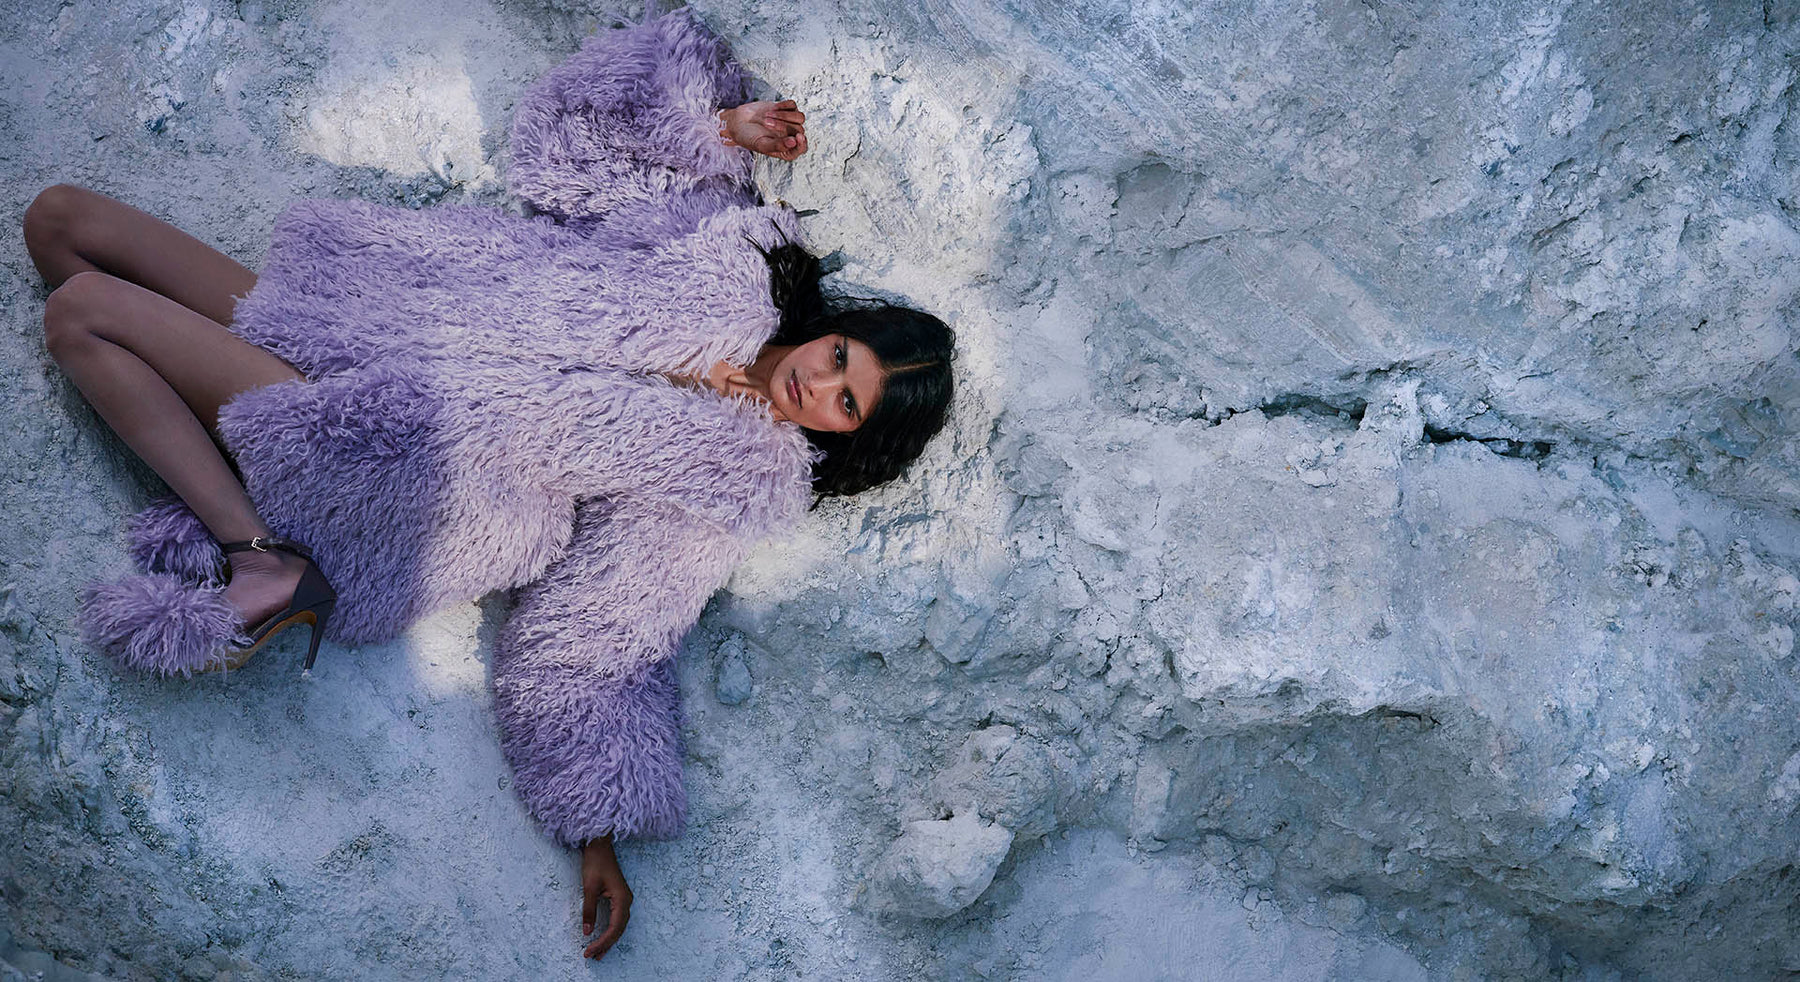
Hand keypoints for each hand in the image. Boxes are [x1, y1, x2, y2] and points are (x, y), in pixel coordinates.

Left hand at [579, 837, 632, 960]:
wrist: (599, 845)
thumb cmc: (595, 863)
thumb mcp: (589, 888)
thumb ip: (589, 911)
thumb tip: (587, 931)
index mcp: (622, 899)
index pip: (614, 928)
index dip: (602, 942)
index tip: (588, 951)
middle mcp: (627, 901)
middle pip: (619, 929)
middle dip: (606, 944)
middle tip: (592, 957)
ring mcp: (624, 899)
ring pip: (619, 925)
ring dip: (609, 939)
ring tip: (598, 953)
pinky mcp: (619, 897)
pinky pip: (617, 919)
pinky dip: (610, 930)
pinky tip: (603, 936)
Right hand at [719, 99, 807, 160]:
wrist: (738, 122)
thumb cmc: (749, 138)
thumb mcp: (761, 145)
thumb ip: (777, 146)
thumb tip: (793, 142)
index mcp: (786, 149)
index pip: (802, 148)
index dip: (802, 143)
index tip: (798, 137)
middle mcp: (790, 136)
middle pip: (799, 130)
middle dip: (782, 126)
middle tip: (766, 123)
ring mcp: (789, 122)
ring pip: (799, 117)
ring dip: (784, 115)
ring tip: (767, 116)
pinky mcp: (785, 109)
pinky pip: (792, 105)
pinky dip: (783, 106)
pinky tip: (771, 108)